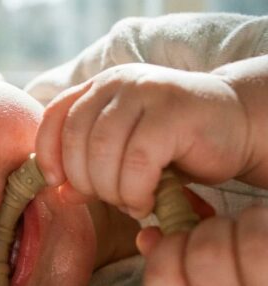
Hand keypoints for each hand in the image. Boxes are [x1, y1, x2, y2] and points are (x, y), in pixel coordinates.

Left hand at [35, 63, 250, 218]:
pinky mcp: (172, 113)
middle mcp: (118, 83)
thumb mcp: (122, 155)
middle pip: (76, 138)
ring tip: (129, 202)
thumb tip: (59, 194)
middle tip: (108, 199)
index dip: (48, 154)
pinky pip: (137, 162)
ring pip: (102, 150)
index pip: (55, 116)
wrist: (237, 126)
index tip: (58, 183)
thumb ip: (89, 169)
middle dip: (84, 180)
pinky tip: (145, 201)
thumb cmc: (174, 145)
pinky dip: (134, 191)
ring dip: (110, 189)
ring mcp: (146, 92)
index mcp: (99, 88)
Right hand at [137, 205, 267, 285]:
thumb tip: (147, 235)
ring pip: (229, 243)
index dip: (165, 250)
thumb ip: (171, 264)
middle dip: (207, 229)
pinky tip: (264, 228)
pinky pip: (257, 237)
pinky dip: (257, 218)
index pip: (159, 284)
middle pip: (201, 255)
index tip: (184, 241)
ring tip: (248, 229)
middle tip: (223, 232)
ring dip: (235, 222)